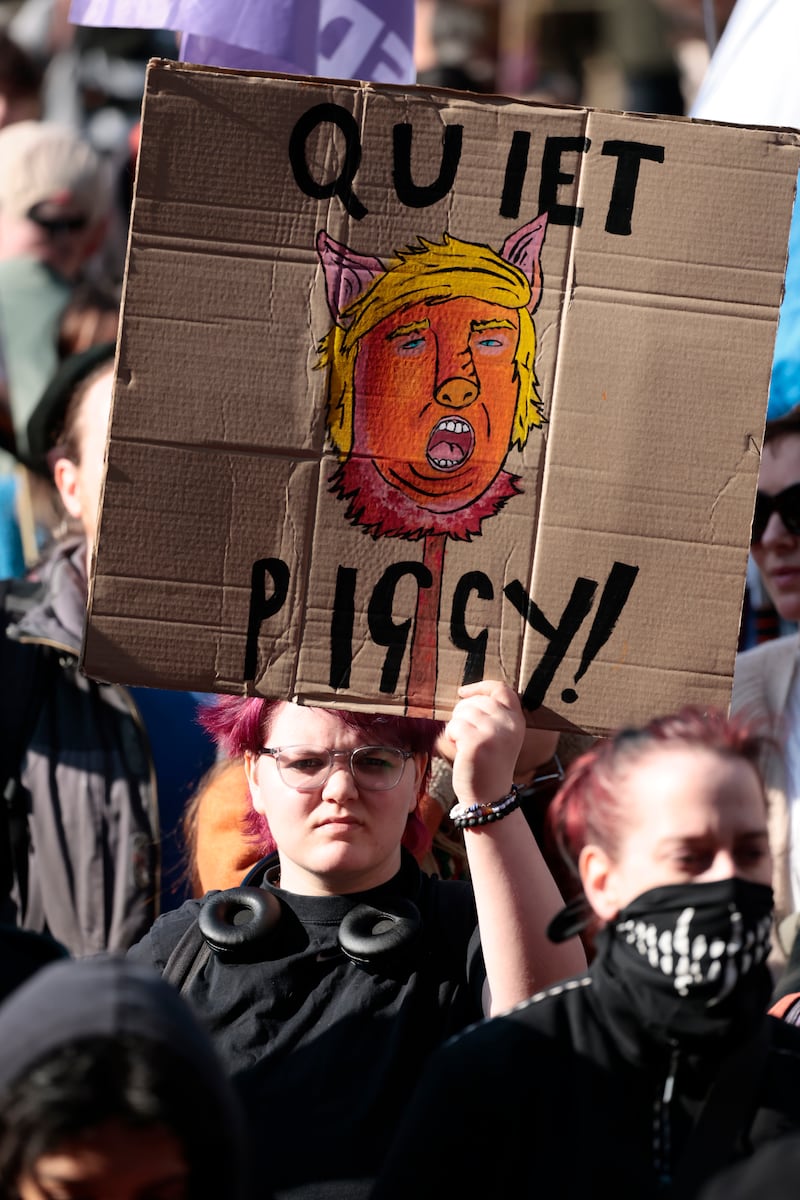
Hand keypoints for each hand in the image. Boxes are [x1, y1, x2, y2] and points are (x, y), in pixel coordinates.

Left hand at [439, 680, 524, 808]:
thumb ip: (491, 716)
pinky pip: (453, 727)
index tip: (462, 692)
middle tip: (462, 736)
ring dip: (455, 728)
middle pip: (474, 701)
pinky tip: (458, 752)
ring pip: (461, 713)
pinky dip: (449, 738)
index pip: (501, 689)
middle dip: (461, 714)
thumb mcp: (499, 737)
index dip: (480, 687)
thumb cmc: (487, 765)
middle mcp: (508, 724)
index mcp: (517, 720)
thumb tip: (465, 694)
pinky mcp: (476, 743)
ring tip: (463, 746)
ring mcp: (493, 732)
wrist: (488, 798)